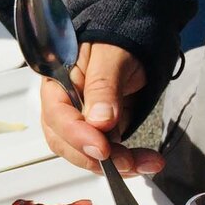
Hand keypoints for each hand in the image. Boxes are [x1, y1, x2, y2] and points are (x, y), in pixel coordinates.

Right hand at [39, 42, 161, 175]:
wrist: (135, 42)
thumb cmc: (117, 40)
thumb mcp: (112, 55)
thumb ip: (103, 86)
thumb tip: (100, 121)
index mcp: (56, 83)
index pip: (57, 115)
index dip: (76, 136)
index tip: (101, 149)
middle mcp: (63, 106)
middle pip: (66, 142)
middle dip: (96, 157)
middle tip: (127, 162)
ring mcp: (81, 122)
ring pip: (87, 154)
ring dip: (117, 164)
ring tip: (148, 163)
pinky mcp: (99, 132)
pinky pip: (108, 154)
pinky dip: (128, 161)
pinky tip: (147, 161)